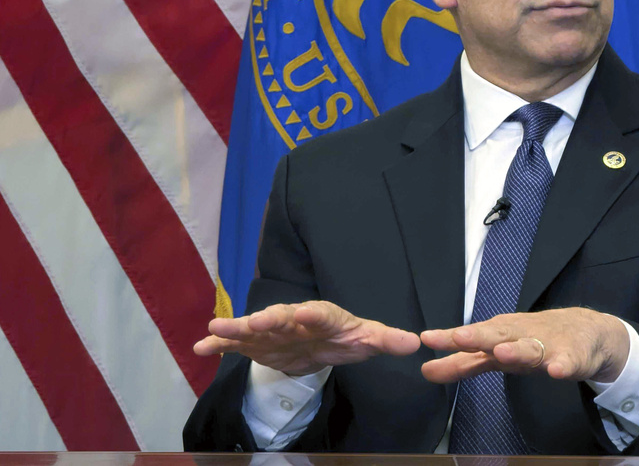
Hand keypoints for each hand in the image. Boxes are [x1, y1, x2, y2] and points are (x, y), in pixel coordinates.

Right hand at [193, 300, 420, 375]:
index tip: (307, 313)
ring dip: (235, 328)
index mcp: (323, 316)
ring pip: (253, 328)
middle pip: (282, 317)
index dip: (315, 314)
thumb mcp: (367, 339)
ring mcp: (272, 331)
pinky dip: (218, 343)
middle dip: (269, 319)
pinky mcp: (256, 344)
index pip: (321, 314)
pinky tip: (199, 348)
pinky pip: (235, 343)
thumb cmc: (346, 337)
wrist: (322, 342)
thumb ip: (387, 340)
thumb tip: (415, 344)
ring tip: (216, 327)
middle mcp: (294, 319)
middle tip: (255, 321)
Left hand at [419, 307, 628, 383]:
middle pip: (496, 335)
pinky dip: (562, 366)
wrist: (585, 331)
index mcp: (499, 334)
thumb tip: (425, 370)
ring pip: (529, 348)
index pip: (471, 337)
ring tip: (502, 352)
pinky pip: (567, 363)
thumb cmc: (532, 340)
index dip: (450, 339)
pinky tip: (556, 371)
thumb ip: (462, 363)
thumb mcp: (496, 352)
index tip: (428, 339)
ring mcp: (546, 345)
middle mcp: (519, 335)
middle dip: (478, 336)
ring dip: (516, 350)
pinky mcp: (572, 357)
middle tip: (460, 337)